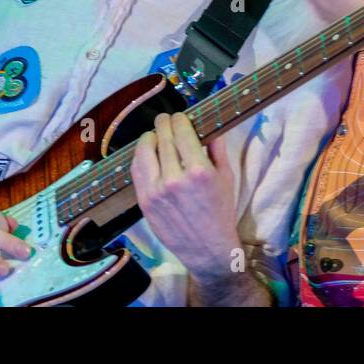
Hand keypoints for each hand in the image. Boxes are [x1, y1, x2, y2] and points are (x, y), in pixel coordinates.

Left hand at [131, 112, 241, 280]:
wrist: (207, 247)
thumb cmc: (221, 211)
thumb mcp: (227, 177)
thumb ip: (217, 148)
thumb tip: (208, 125)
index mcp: (199, 170)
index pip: (182, 131)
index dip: (179, 119)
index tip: (180, 116)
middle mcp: (175, 178)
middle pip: (163, 137)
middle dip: (164, 123)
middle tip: (165, 119)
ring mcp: (156, 191)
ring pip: (144, 151)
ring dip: (148, 137)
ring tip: (153, 134)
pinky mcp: (144, 202)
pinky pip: (137, 171)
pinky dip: (140, 156)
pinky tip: (146, 152)